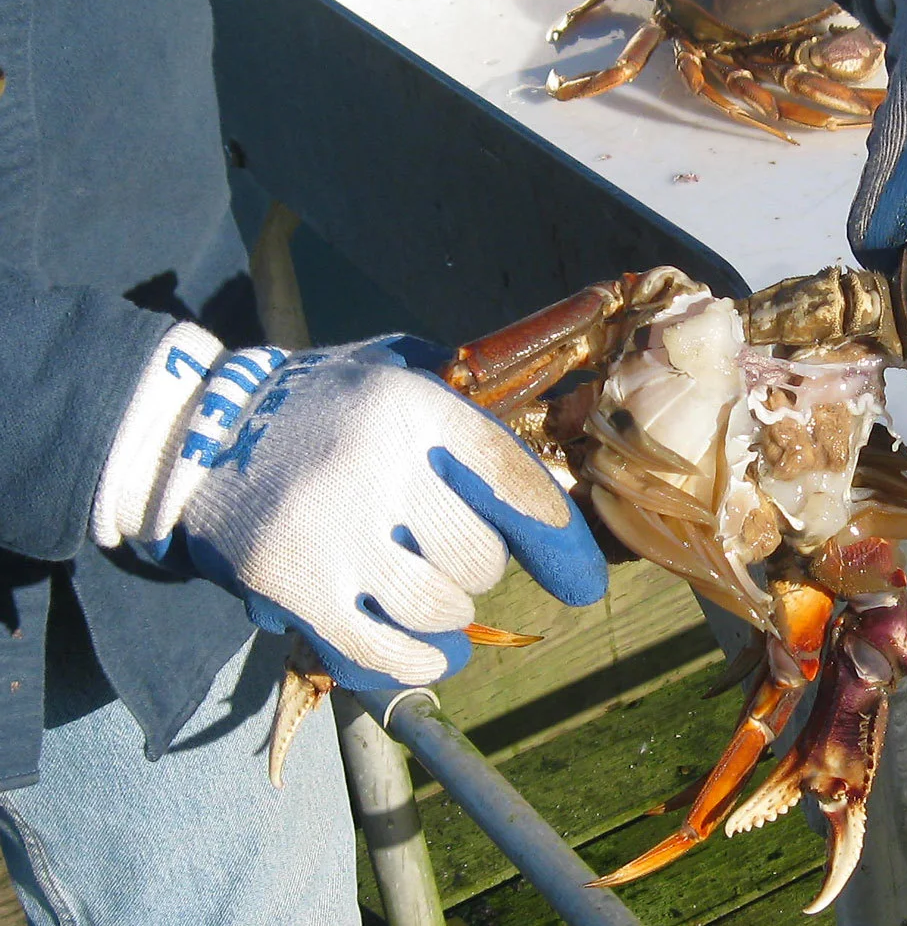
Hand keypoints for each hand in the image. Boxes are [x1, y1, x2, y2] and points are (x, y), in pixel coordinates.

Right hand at [92, 322, 606, 687]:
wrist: (195, 435)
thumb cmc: (320, 405)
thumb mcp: (395, 370)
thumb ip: (468, 406)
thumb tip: (548, 480)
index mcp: (413, 407)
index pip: (513, 484)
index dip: (558, 543)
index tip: (584, 588)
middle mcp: (376, 466)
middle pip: (479, 557)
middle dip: (479, 568)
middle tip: (448, 555)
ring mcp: (331, 530)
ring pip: (439, 608)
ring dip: (449, 614)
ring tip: (430, 593)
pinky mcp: (292, 586)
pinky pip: (384, 650)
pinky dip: (421, 662)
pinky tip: (435, 656)